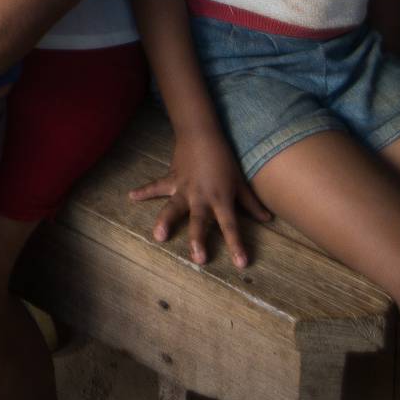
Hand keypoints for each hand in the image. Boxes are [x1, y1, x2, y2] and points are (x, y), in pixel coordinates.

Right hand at [129, 130, 271, 267]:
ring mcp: (184, 188)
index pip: (230, 226)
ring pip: (174, 208)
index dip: (236, 245)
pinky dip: (143, 191)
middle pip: (200, 221)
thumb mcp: (240, 182)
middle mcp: (201, 197)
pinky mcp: (172, 179)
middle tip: (198, 259)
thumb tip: (268, 220)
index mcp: (221, 199)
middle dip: (198, 240)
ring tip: (158, 235)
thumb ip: (251, 203)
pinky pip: (156, 186)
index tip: (240, 263)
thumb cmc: (224, 159)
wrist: (203, 135)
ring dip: (166, 221)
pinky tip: (131, 196)